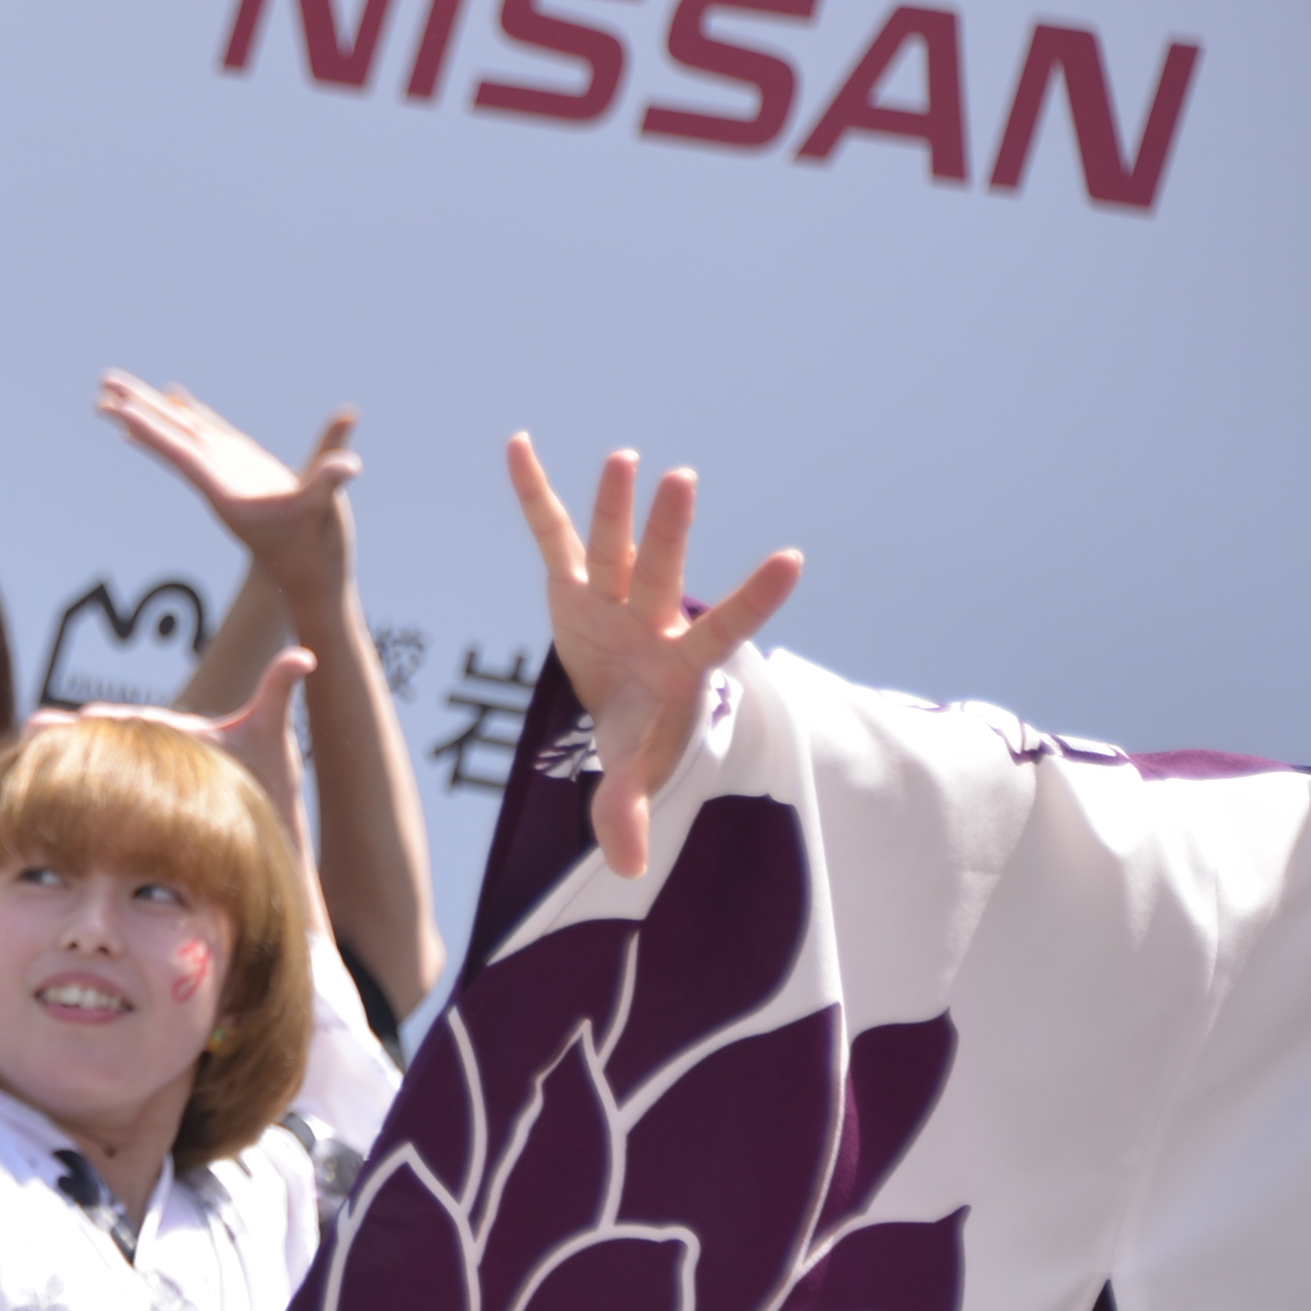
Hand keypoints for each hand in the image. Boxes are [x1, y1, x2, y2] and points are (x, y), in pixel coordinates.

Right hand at [45, 649, 315, 851]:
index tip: (87, 716)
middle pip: (99, 741)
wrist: (263, 838)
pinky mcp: (133, 816)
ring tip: (25, 757)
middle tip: (36, 728)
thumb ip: (276, 693)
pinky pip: (92, 805)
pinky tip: (32, 801)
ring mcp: (137, 785)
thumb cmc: (264, 788)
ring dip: (55, 763)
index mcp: (167, 732)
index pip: (130, 719)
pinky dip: (62, 796)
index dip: (106, 718)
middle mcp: (146, 754)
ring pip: (88, 769)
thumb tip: (303, 656)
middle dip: (68, 735)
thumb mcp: (270, 740)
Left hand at [99, 372, 357, 615]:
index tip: (119, 411)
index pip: (182, 454)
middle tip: (101, 385)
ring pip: (184, 433)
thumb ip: (330, 484)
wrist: (308, 579)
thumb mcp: (325, 514)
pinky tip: (173, 399)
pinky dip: (190, 414)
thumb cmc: (315, 551)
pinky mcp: (244, 469)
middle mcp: (219, 480)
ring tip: (116, 390)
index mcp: (227, 490)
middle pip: (171, 439)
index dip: (153, 432)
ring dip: (152, 410)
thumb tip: (348, 466)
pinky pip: (209, 434)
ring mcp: (229, 472)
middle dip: (136, 411)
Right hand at [505, 435, 804, 879]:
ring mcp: (612, 594)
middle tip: (682, 482)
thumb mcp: (631, 769)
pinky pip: (548, 532)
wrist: (621, 699)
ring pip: (615, 546)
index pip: (722, 628)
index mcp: (679, 661)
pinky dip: (532, 491)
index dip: (753, 599)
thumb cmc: (641, 732)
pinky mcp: (572, 583)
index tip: (793, 559)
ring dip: (615, 505)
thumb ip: (628, 810)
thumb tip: (627, 868)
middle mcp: (651, 617)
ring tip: (626, 457)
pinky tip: (517, 443)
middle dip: (669, 533)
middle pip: (661, 572)